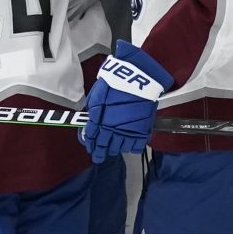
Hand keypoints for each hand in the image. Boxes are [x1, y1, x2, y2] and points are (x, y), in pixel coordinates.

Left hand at [81, 40, 173, 162]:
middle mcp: (113, 129)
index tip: (91, 149)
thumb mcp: (96, 96)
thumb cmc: (114, 83)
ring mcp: (128, 131)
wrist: (136, 78)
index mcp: (99, 121)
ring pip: (119, 148)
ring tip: (113, 149)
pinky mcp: (142, 131)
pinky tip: (127, 145)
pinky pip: (135, 146)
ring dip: (115, 149)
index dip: (91, 145)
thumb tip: (90, 125)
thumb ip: (92, 113)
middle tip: (99, 155)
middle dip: (101, 151)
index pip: (92, 139)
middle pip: (105, 146)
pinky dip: (131, 147)